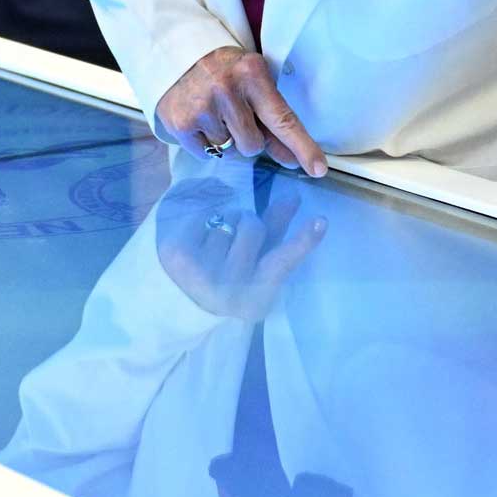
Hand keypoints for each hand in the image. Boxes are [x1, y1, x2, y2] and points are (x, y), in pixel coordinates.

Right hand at [154, 45, 328, 175]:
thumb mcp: (253, 85)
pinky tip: (199, 120)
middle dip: (248, 138)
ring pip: (230, 152)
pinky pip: (206, 154)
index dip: (303, 146)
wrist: (176, 55)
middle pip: (254, 145)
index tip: (318, 169)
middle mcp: (226, 89)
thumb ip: (274, 122)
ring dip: (226, 141)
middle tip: (234, 114)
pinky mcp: (180, 123)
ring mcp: (201, 107)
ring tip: (213, 114)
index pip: (282, 118)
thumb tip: (295, 160)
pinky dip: (206, 144)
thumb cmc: (225, 73)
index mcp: (252, 74)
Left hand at [154, 174, 325, 319]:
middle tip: (234, 241)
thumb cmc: (227, 278)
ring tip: (213, 243)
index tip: (320, 221)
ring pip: (227, 217)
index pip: (283, 262)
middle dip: (247, 224)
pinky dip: (202, 217)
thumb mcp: (255, 265)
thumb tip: (293, 197)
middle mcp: (228, 289)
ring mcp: (200, 273)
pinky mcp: (176, 254)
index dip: (303, 241)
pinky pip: (202, 212)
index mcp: (255, 299)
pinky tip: (195, 237)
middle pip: (252, 225)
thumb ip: (275, 233)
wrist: (178, 298)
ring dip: (224, 221)